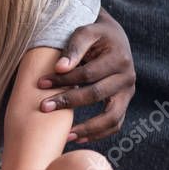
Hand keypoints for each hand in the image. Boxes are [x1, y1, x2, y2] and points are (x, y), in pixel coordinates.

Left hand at [36, 8, 135, 141]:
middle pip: (97, 95)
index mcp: (119, 58)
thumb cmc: (95, 34)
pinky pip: (115, 124)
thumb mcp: (86, 32)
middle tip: (44, 107)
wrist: (114, 37)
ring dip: (88, 128)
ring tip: (65, 135)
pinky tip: (77, 137)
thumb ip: (74, 48)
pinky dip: (98, 133)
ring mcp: (128, 92)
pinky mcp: (124, 102)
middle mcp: (128, 77)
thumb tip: (60, 68)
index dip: (64, 80)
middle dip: (68, 102)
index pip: (88, 74)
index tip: (40, 83)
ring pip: (112, 117)